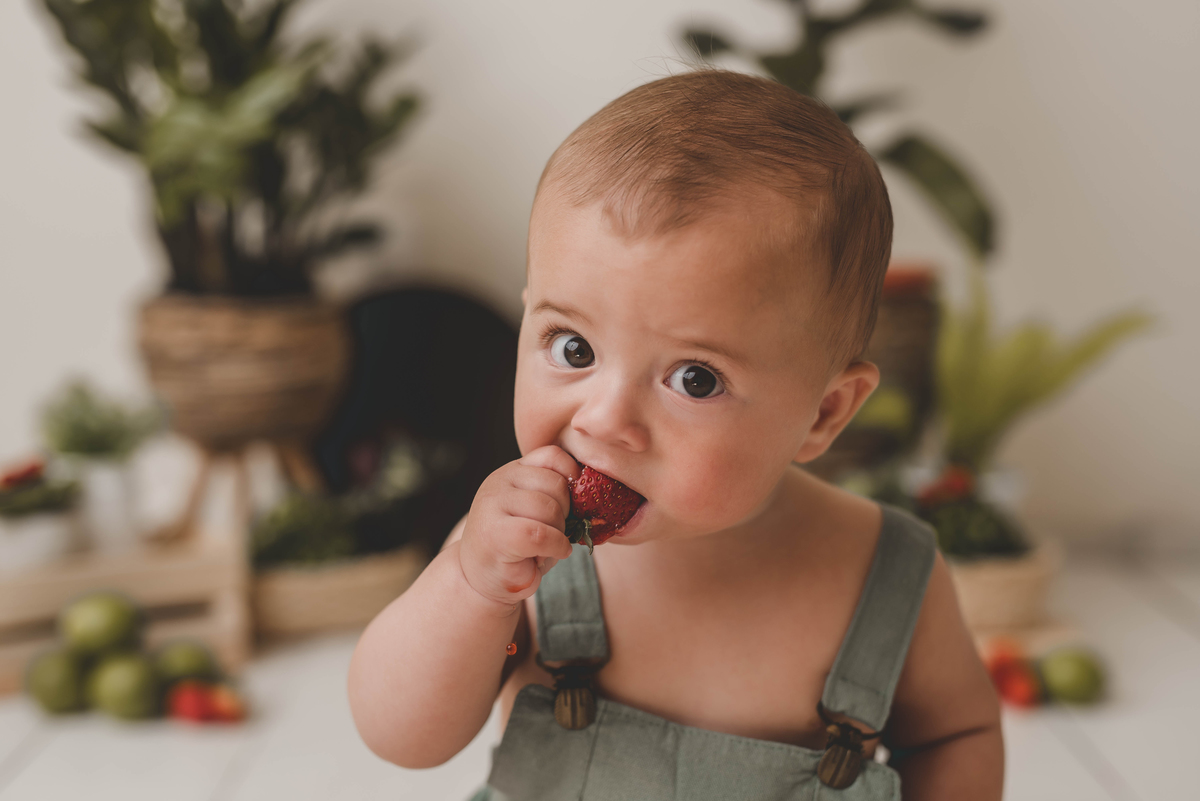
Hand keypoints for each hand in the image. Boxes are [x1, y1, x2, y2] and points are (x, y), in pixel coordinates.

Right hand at [458, 445, 578, 606]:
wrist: (483, 579)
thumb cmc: (519, 547)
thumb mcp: (539, 512)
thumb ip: (555, 493)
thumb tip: (590, 486)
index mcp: (512, 471)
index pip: (552, 455)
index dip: (573, 475)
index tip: (577, 501)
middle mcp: (499, 481)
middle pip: (555, 483)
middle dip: (567, 510)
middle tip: (558, 531)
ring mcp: (492, 504)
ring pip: (549, 508)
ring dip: (560, 531)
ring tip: (550, 544)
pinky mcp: (495, 533)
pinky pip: (540, 534)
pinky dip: (556, 545)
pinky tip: (555, 552)